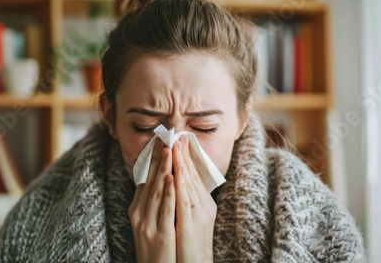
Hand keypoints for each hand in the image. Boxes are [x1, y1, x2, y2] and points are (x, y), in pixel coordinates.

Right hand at [128, 139, 176, 262]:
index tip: (159, 142)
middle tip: (164, 139)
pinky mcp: (160, 234)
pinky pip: (166, 209)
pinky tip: (173, 178)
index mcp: (136, 210)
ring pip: (157, 192)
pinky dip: (169, 192)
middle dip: (157, 159)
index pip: (144, 180)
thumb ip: (151, 202)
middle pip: (149, 182)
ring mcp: (148, 224)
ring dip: (163, 170)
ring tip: (169, 151)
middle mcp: (139, 214)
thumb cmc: (153, 246)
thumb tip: (159, 180)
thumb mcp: (147, 222)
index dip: (151, 161)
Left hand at [173, 136, 215, 262]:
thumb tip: (176, 184)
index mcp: (203, 204)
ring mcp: (199, 216)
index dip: (187, 157)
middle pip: (193, 176)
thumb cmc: (191, 245)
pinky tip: (177, 171)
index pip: (194, 176)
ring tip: (177, 146)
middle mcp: (204, 207)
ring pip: (190, 185)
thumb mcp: (190, 219)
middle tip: (178, 135)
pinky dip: (182, 185)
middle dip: (185, 155)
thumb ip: (186, 201)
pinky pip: (185, 202)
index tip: (180, 140)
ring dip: (183, 163)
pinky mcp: (191, 225)